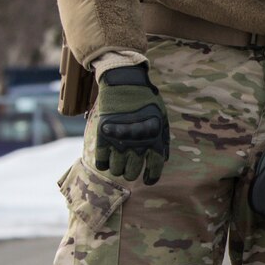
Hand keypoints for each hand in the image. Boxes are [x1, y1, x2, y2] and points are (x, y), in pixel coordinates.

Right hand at [92, 64, 168, 184]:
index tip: (147, 180)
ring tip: (118, 160)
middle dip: (131, 172)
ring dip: (117, 168)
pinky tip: (106, 158)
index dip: (151, 178)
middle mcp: (137, 145)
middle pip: (132, 173)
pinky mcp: (103, 137)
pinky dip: (104, 163)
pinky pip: (101, 162)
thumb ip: (163, 141)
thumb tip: (163, 160)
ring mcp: (119, 142)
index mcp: (154, 141)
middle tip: (129, 165)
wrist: (125, 84)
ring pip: (116, 171)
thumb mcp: (162, 119)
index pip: (154, 169)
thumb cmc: (146, 100)